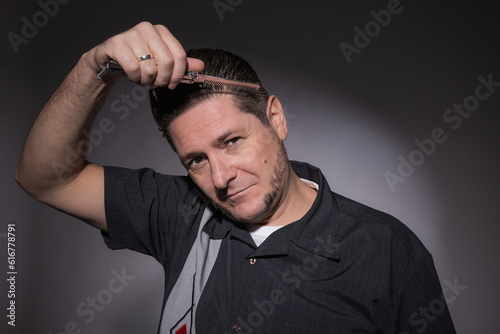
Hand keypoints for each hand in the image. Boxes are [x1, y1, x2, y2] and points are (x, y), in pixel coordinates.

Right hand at [89, 21, 204, 88]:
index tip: (171, 83)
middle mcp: (147, 29)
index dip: (178, 75)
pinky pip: (134, 69)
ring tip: (142, 78)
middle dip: (162, 80)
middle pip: (167, 62)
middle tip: (155, 83)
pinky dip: (134, 78)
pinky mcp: (117, 44)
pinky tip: (131, 75)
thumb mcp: (162, 62)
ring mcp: (131, 35)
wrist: (110, 59)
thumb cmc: (138, 60)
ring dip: (146, 80)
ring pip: (150, 68)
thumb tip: (201, 66)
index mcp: (161, 31)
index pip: (179, 55)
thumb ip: (181, 64)